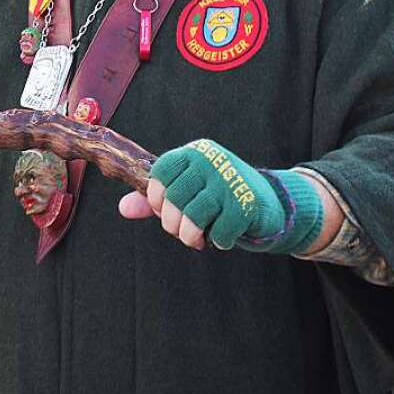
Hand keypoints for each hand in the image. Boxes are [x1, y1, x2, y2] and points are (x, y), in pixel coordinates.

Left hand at [119, 138, 323, 254]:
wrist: (269, 201)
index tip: (164, 210)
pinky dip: (218, 240)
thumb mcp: (187, 191)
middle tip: (183, 231)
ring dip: (191, 236)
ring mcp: (229, 180)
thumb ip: (154, 199)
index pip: (160, 172)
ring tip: (197, 238)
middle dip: (173, 224)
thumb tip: (123, 208)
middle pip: (174, 198)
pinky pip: (219, 231)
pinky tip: (224, 236)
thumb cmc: (219, 196)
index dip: (156, 198)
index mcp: (194, 152)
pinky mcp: (246, 203)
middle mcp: (210, 161)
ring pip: (193, 216)